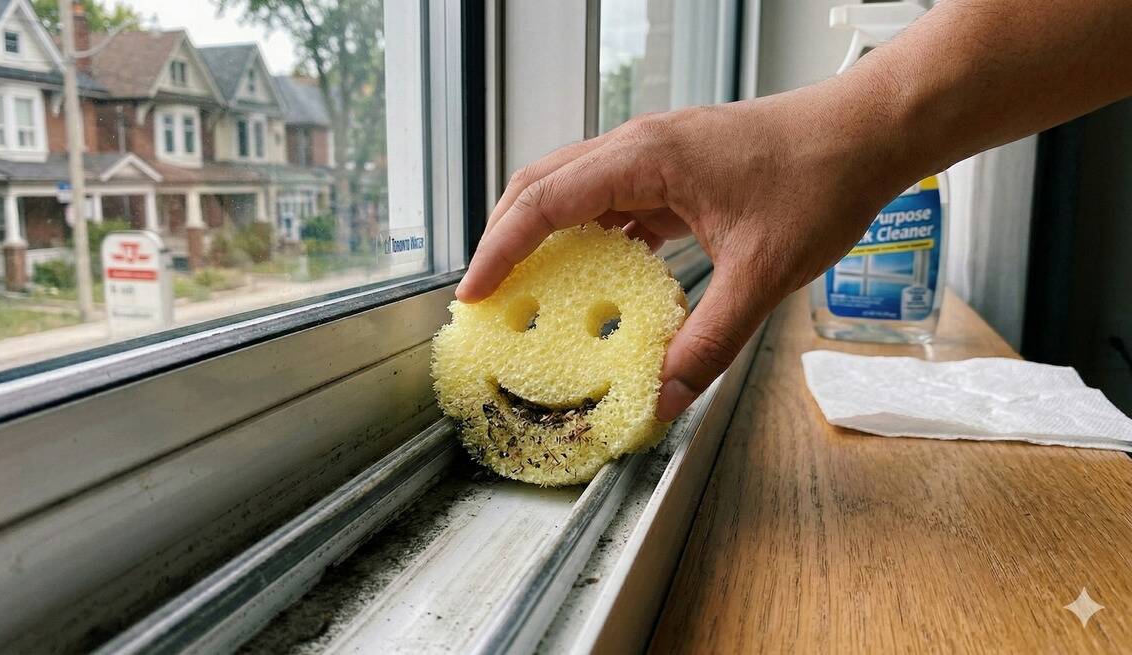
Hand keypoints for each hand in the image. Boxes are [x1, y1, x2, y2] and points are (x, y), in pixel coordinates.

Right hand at [457, 76, 918, 420]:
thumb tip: (666, 396)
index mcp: (646, 158)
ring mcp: (656, 154)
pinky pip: (614, 201)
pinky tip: (601, 279)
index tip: (473, 294)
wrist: (868, 135)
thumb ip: (709, 341)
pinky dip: (593, 238)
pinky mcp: (675, 168)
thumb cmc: (820, 180)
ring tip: (532, 292)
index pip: (544, 201)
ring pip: (575, 190)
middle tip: (489, 297)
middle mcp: (640, 147)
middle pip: (543, 186)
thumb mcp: (761, 274)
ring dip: (546, 236)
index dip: (500, 249)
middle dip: (506, 240)